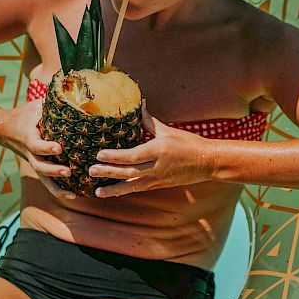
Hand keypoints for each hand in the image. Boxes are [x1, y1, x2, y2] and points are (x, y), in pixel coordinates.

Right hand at [0, 100, 75, 199]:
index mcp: (29, 136)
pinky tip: (74, 195)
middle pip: (40, 166)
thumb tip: (73, 85)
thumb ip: (52, 100)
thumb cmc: (25, 113)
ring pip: (43, 178)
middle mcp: (30, 152)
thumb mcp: (37, 105)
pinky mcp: (39, 166)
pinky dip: (59, 190)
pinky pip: (47, 181)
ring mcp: (34, 161)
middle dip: (54, 170)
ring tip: (74, 193)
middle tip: (68, 171)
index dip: (46, 147)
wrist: (4, 127)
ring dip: (57, 186)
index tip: (59, 147)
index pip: (36, 144)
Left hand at [89, 101, 215, 197]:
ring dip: (113, 188)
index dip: (115, 156)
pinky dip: (125, 191)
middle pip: (128, 171)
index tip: (99, 154)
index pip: (132, 155)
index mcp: (159, 150)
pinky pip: (139, 189)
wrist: (207, 162)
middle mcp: (157, 167)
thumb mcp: (169, 131)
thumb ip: (150, 122)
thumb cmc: (189, 143)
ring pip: (132, 185)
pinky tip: (113, 192)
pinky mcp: (160, 185)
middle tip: (91, 170)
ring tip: (97, 191)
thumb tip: (140, 105)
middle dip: (108, 171)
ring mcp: (158, 179)